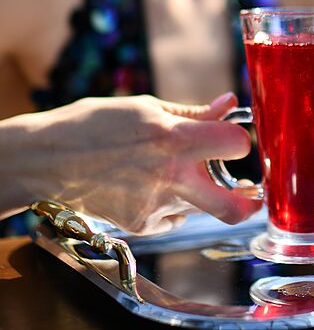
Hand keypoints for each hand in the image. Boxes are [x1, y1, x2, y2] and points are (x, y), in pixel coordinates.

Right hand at [12, 94, 261, 233]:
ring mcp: (155, 206)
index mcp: (175, 139)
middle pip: (233, 207)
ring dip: (198, 193)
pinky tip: (147, 187)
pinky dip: (171, 205)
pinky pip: (173, 218)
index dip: (241, 141)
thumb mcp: (146, 108)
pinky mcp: (141, 226)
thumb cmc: (95, 124)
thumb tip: (229, 104)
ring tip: (168, 173)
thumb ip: (193, 113)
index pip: (236, 144)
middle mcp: (170, 177)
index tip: (235, 141)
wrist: (45, 160)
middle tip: (252, 194)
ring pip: (200, 208)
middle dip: (249, 203)